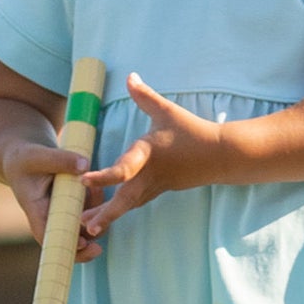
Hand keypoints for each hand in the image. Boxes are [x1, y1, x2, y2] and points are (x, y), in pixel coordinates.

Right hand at [0, 140, 101, 261]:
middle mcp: (49, 216)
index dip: (64, 243)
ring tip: (96, 189)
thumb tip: (85, 166)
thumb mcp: (39, 155)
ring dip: (95, 218)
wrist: (23, 157)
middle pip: (67, 239)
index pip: (48, 235)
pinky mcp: (73, 204)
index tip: (82, 245)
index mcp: (36, 209)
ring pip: (83, 226)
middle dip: (83, 247)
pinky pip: (89, 210)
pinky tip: (96, 186)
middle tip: (98, 249)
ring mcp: (62, 212)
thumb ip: (60, 160)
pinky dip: (96, 203)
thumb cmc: (26, 158)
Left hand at [79, 74, 226, 238]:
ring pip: (130, 204)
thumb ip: (145, 96)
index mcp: (148, 155)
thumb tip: (130, 76)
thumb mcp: (168, 112)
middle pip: (126, 199)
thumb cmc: (193, 132)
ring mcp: (156, 185)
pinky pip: (137, 202)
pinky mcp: (160, 190)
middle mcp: (150, 174)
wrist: (220, 155)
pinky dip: (122, 209)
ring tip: (88, 228)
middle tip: (86, 227)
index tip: (83, 180)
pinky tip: (108, 216)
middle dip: (106, 213)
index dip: (103, 176)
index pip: (123, 169)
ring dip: (110, 216)